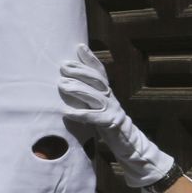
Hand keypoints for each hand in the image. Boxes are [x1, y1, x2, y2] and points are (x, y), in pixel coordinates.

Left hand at [58, 45, 173, 187]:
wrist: (130, 146)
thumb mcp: (100, 107)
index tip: (79, 46)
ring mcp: (112, 111)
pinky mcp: (110, 125)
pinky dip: (80, 114)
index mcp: (108, 93)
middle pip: (97, 80)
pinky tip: (66, 112)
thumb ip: (89, 96)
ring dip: (78, 89)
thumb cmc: (109, 125)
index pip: (100, 72)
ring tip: (62, 84)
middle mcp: (111, 98)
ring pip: (95, 96)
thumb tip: (69, 84)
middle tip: (63, 66)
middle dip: (80, 71)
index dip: (90, 58)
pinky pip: (94, 119)